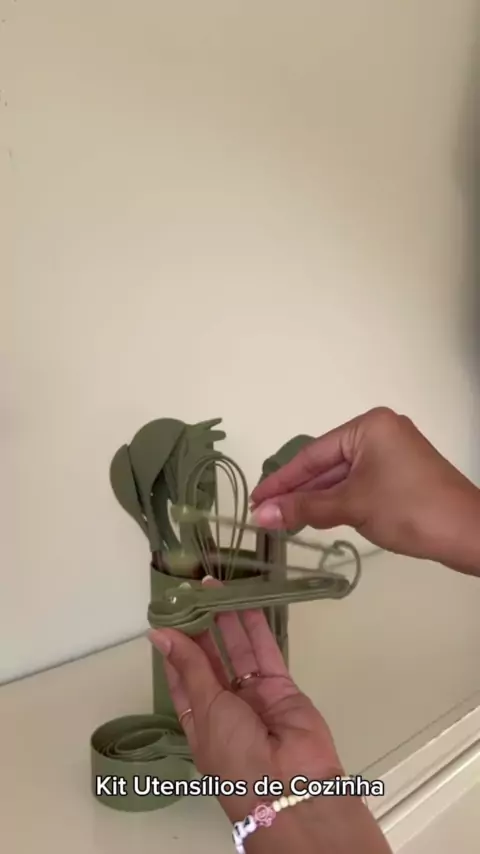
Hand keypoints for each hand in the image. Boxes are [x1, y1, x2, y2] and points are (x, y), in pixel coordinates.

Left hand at [149, 581, 389, 852]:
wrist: (291, 784)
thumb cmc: (235, 754)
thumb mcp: (206, 709)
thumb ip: (190, 665)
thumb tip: (158, 634)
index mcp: (200, 722)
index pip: (183, 679)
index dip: (176, 649)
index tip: (167, 617)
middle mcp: (227, 707)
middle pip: (211, 660)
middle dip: (201, 628)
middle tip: (192, 593)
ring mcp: (256, 695)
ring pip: (238, 650)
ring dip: (226, 620)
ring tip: (213, 587)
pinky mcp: (282, 686)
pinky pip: (266, 651)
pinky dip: (255, 626)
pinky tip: (244, 600)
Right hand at [250, 407, 479, 575]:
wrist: (468, 533)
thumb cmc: (408, 509)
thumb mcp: (351, 506)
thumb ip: (304, 508)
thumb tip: (261, 515)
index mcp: (368, 426)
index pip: (312, 453)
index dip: (281, 480)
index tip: (255, 499)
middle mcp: (380, 431)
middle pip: (327, 464)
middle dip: (297, 491)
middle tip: (264, 513)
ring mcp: (393, 453)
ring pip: (343, 476)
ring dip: (316, 498)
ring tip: (282, 519)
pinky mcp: (402, 474)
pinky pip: (360, 483)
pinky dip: (339, 500)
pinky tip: (316, 516)